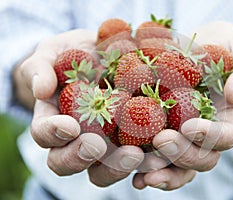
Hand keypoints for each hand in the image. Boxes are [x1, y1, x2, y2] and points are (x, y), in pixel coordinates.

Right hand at [20, 29, 144, 186]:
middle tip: (97, 146)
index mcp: (54, 119)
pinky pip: (137, 154)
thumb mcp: (53, 54)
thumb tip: (41, 90)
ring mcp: (105, 141)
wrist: (102, 54)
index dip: (53, 133)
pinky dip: (147, 157)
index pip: (44, 134)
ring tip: (136, 155)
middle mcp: (76, 138)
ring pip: (104, 167)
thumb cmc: (72, 55)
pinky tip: (159, 153)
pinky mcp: (131, 138)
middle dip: (80, 157)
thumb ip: (41, 68)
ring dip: (118, 166)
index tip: (69, 125)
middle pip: (70, 161)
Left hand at [133, 21, 232, 188]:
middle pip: (201, 158)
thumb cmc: (227, 50)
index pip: (225, 137)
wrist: (202, 48)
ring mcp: (185, 136)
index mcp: (230, 120)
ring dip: (162, 171)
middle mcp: (207, 134)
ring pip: (178, 165)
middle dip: (182, 154)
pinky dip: (146, 167)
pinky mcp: (163, 130)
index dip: (209, 136)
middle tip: (162, 141)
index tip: (189, 126)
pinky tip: (133, 175)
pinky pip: (157, 155)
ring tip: (144, 170)